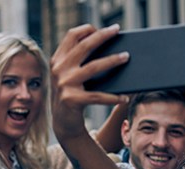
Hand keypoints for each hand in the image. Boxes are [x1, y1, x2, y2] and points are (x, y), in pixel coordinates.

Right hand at [50, 24, 130, 141]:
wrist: (63, 124)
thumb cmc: (73, 96)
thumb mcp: (70, 75)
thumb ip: (79, 60)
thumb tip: (108, 47)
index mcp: (58, 60)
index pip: (71, 36)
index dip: (87, 29)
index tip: (104, 29)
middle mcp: (58, 69)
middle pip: (84, 46)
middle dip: (102, 36)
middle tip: (116, 31)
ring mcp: (64, 84)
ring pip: (93, 67)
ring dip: (112, 60)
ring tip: (126, 57)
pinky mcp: (72, 100)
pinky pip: (98, 96)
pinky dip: (113, 97)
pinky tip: (125, 98)